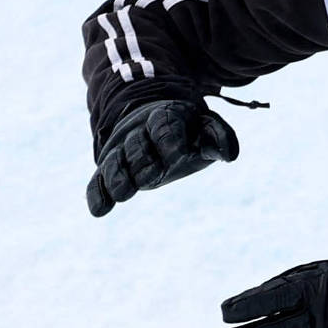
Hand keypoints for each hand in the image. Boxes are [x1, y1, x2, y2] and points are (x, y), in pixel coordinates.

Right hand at [87, 100, 239, 217]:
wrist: (151, 122)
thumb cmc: (187, 131)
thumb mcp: (205, 127)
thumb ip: (218, 136)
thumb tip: (230, 155)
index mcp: (165, 117)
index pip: (164, 124)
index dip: (170, 137)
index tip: (180, 153)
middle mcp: (138, 132)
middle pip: (137, 145)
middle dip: (144, 160)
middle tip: (153, 177)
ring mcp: (121, 150)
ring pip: (116, 162)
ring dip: (118, 177)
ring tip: (124, 194)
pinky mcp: (109, 167)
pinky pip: (98, 180)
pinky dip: (97, 194)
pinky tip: (99, 210)